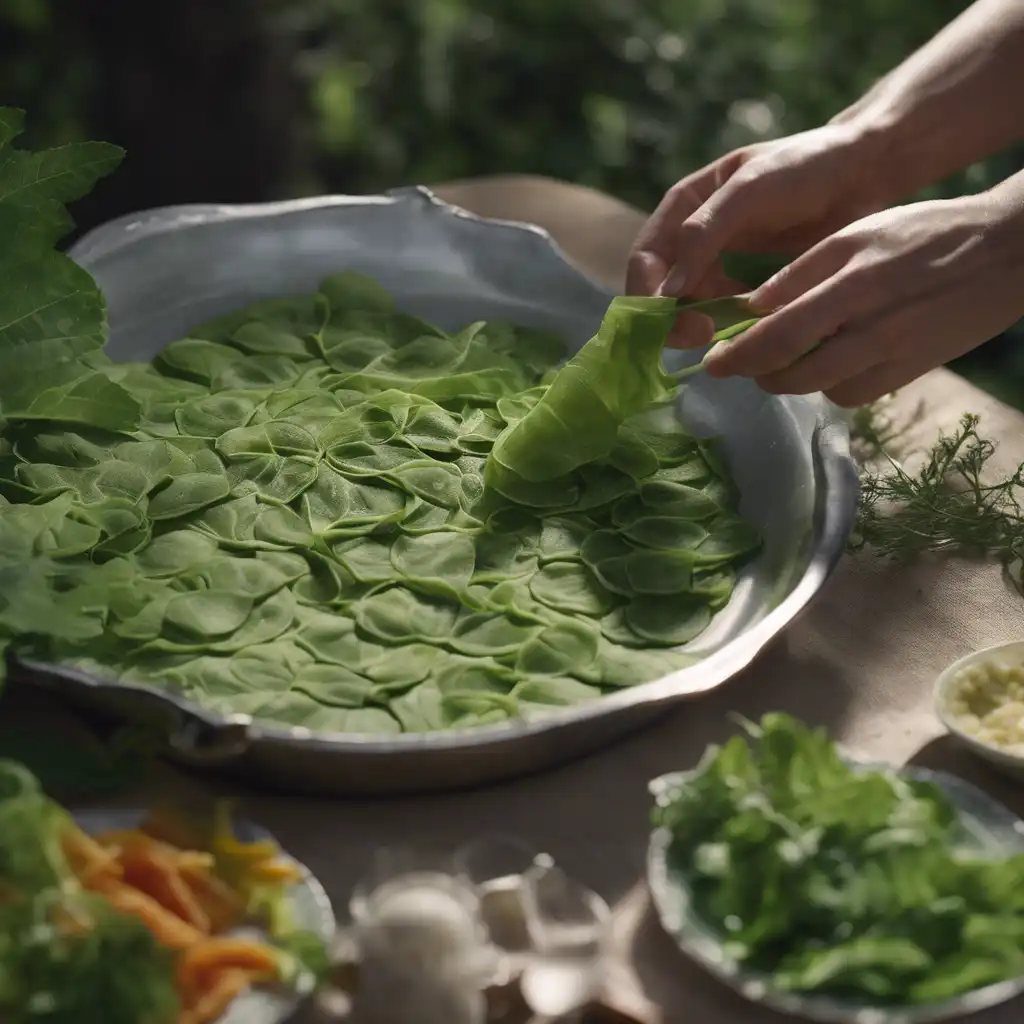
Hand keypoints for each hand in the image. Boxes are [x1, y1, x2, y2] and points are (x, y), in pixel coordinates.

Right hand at [626, 123, 889, 346]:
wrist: (865, 171)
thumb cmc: (806, 166)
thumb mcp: (750, 189)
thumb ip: (704, 233)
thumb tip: (667, 292)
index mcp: (682, 208)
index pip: (646, 259)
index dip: (650, 293)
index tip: (673, 317)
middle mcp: (692, 239)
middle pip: (662, 291)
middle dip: (673, 319)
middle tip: (702, 337)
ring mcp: (719, 265)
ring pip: (691, 309)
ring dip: (702, 327)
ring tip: (730, 335)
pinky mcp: (746, 286)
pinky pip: (725, 315)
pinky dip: (731, 328)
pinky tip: (753, 331)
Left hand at [704, 190, 1023, 405]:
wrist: (1006, 253)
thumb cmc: (924, 233)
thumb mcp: (859, 233)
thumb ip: (802, 271)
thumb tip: (753, 305)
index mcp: (851, 283)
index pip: (777, 334)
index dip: (737, 355)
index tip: (712, 363)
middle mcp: (870, 325)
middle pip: (792, 371)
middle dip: (753, 375)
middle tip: (733, 369)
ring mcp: (893, 354)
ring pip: (820, 388)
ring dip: (787, 382)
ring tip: (776, 365)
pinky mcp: (911, 372)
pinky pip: (854, 394)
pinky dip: (830, 387)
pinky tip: (826, 366)